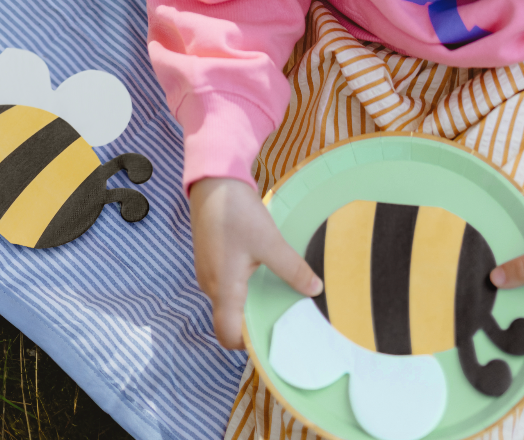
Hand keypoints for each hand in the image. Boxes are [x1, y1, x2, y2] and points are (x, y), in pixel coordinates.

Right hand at [189, 178, 322, 348]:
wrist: (213, 180)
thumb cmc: (236, 212)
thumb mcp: (269, 241)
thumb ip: (292, 269)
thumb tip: (315, 290)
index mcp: (223, 288)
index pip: (228, 335)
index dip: (248, 344)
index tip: (274, 335)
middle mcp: (210, 285)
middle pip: (229, 319)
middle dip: (254, 322)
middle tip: (283, 315)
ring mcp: (208, 271)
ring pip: (229, 300)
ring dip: (249, 302)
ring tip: (276, 294)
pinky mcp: (210, 258)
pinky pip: (226, 284)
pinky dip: (243, 287)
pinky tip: (261, 272)